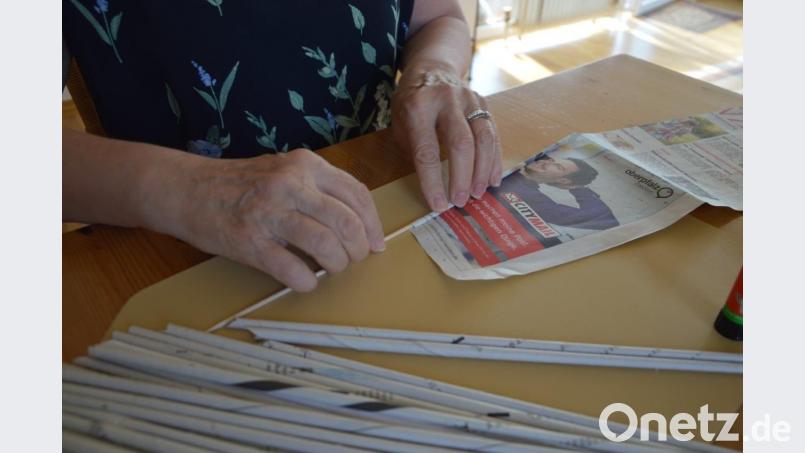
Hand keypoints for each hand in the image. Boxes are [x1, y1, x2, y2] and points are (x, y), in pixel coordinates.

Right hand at [171, 149, 384, 291]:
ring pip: (325, 245)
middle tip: (353, 259)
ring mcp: (268, 212)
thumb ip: (318, 189)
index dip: (373, 224)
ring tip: (330, 268)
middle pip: (346, 222)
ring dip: (336, 265)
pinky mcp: (250, 241)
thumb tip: (359, 224)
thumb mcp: (284, 170)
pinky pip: (293, 269)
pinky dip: (307, 282)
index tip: (376, 243)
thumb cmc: (240, 184)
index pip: (356, 194)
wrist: (187, 189)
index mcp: (304, 165)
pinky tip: (304, 281)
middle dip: (358, 249)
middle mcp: (290, 184)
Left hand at [392, 64, 502, 211]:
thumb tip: (435, 188)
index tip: (439, 205)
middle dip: (462, 177)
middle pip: (461, 143)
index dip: (433, 181)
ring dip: (482, 170)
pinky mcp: (484, 102)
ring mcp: (469, 99)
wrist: (432, 68)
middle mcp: (445, 100)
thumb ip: (416, 151)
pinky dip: (494, 159)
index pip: (427, 151)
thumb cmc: (412, 103)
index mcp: (418, 107)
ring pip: (483, 138)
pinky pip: (493, 133)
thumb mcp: (401, 125)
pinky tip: (492, 179)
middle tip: (461, 202)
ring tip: (478, 194)